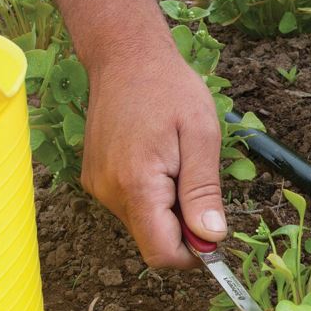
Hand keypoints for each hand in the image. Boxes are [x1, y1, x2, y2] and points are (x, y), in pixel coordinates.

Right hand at [80, 44, 225, 268]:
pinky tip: (160, 158)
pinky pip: (131, 205)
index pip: (162, 254)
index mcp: (136, 185)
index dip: (194, 254)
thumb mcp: (201, 135)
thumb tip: (211, 237)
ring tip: (177, 162)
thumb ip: (204, 191)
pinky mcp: (96, 179)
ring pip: (143, 224)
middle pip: (153, 241)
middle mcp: (109, 192)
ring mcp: (98, 186)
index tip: (214, 230)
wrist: (125, 56)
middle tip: (197, 179)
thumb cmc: (168, 88)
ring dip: (169, 208)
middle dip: (183, 226)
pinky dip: (152, 195)